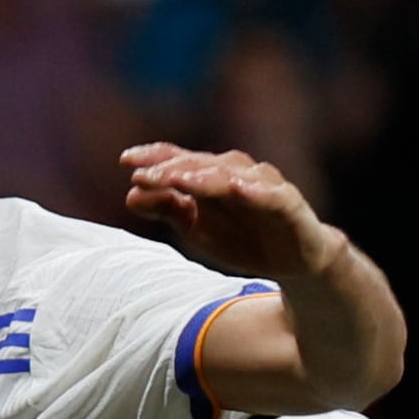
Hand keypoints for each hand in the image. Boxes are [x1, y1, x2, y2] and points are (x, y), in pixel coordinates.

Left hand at [119, 145, 341, 282]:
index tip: (125, 161)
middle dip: (171, 169)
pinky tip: (239, 189)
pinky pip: (273, 195)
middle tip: (143, 176)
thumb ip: (167, 209)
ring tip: (179, 180)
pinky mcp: (288, 204)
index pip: (180, 160)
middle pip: (201, 165)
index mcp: (211, 178)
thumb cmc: (243, 237)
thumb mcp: (197, 229)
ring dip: (205, 176)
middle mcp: (236, 173)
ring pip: (233, 175)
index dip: (154, 158)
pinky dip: (257, 190)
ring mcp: (263, 186)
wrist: (293, 260)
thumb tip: (130, 194)